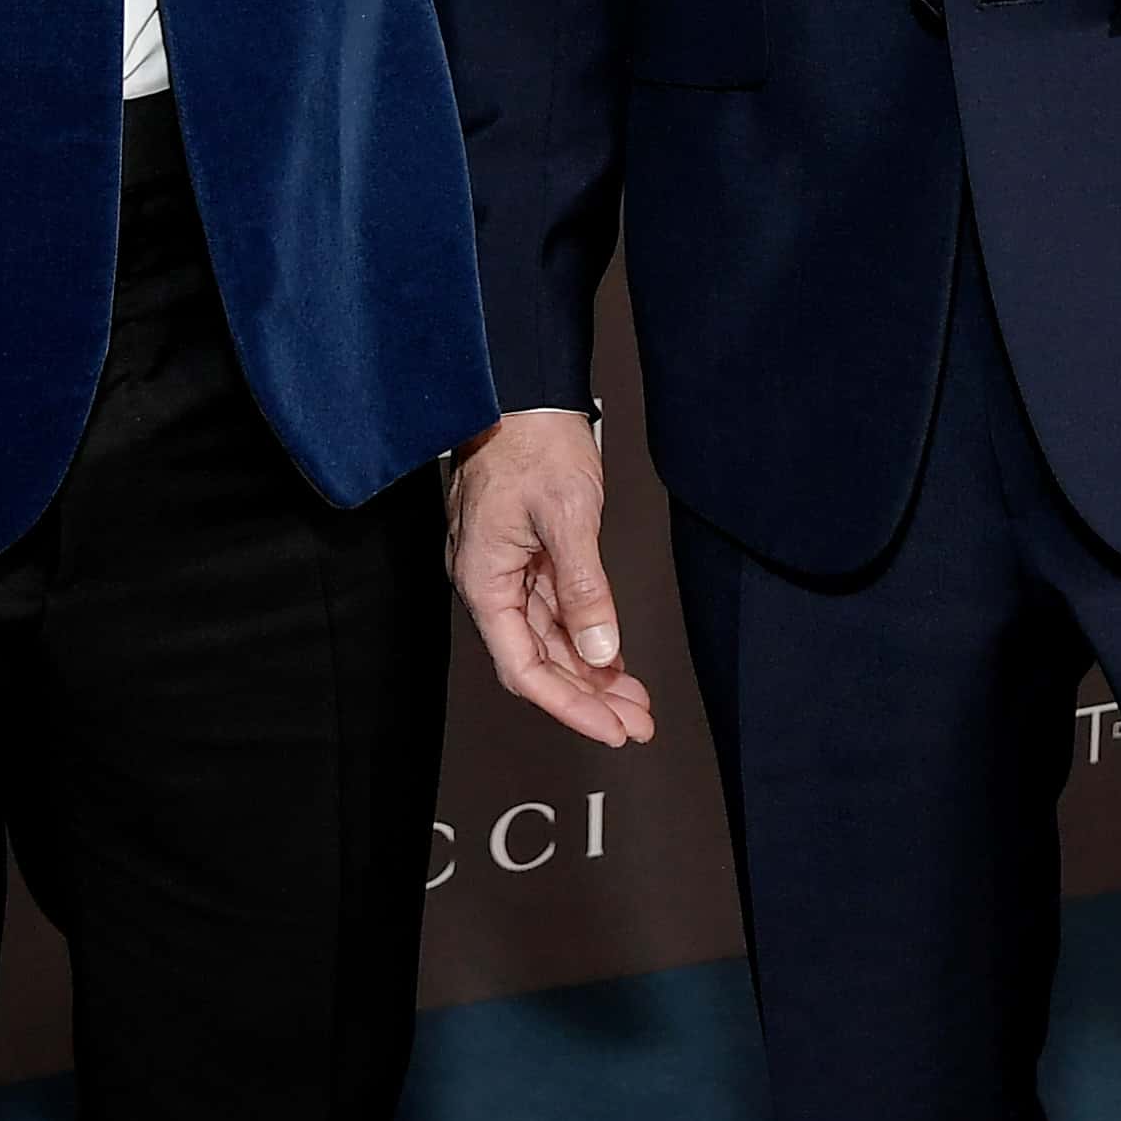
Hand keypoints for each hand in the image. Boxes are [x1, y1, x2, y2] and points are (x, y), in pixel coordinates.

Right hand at [447, 408, 656, 749]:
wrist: (523, 391)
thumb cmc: (534, 442)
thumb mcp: (568, 515)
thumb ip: (584, 589)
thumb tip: (601, 652)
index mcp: (484, 581)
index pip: (522, 667)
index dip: (567, 705)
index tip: (610, 729)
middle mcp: (489, 584)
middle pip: (537, 662)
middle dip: (587, 697)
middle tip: (636, 725)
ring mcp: (506, 572)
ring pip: (548, 642)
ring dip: (591, 674)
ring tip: (636, 702)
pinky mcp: (524, 558)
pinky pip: (554, 613)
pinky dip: (586, 639)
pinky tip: (615, 659)